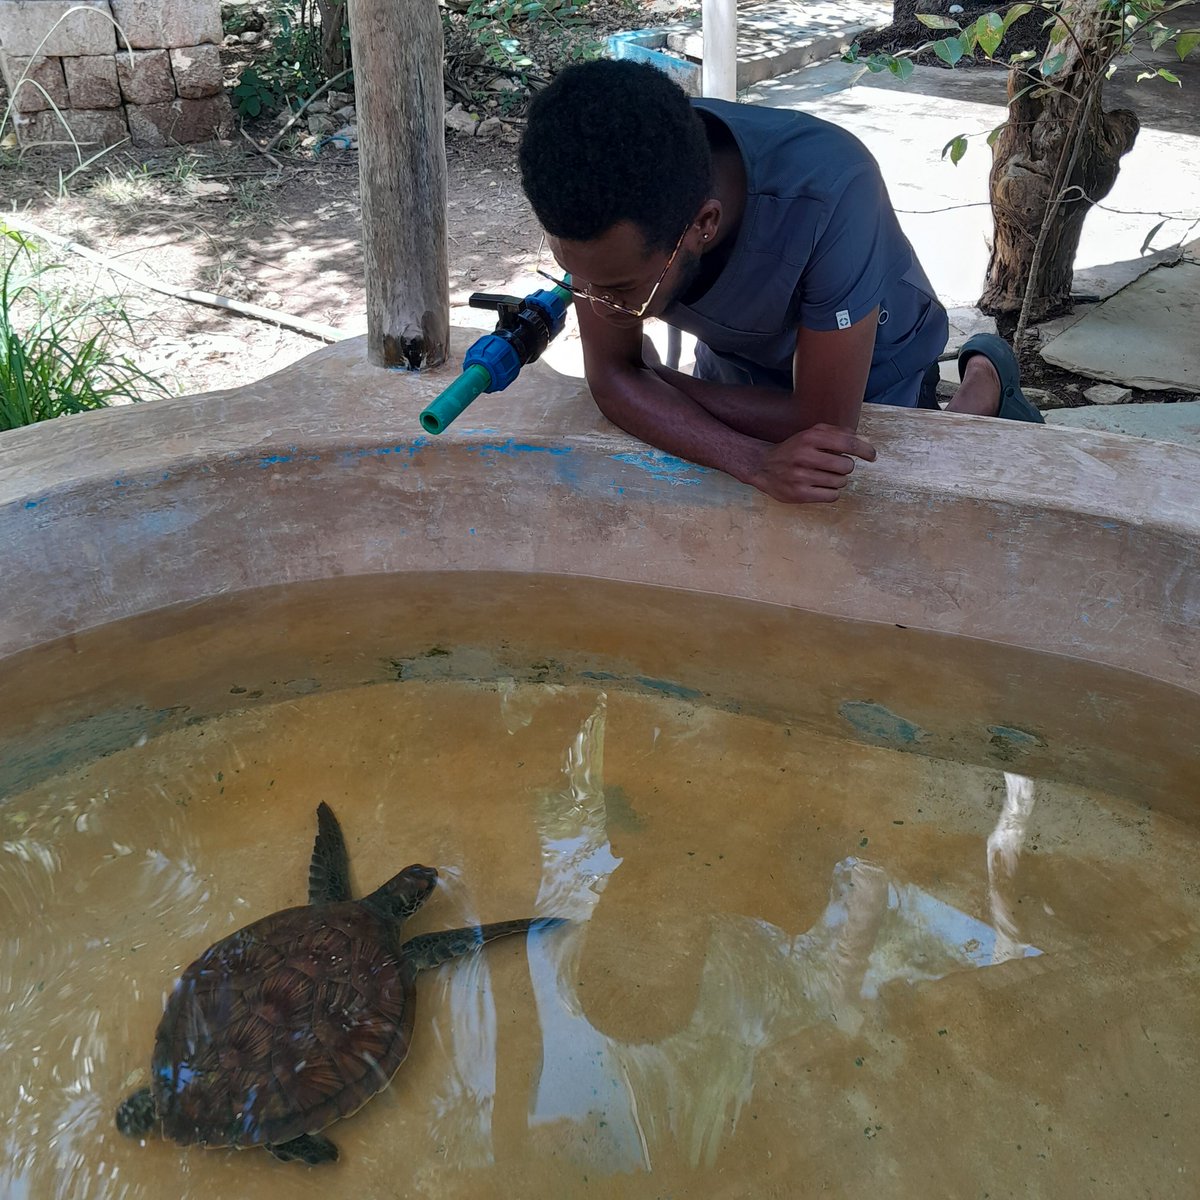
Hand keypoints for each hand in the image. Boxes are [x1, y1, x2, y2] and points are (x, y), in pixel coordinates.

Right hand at [747, 424, 876, 503]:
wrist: (763, 466)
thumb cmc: (793, 449)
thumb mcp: (811, 434)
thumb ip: (836, 433)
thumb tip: (862, 440)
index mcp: (810, 438)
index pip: (847, 443)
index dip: (864, 450)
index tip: (872, 456)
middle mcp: (805, 456)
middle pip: (847, 466)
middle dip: (845, 467)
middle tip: (834, 466)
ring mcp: (801, 476)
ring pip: (840, 482)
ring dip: (838, 480)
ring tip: (824, 476)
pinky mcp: (800, 494)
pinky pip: (832, 496)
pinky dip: (831, 492)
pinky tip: (820, 486)